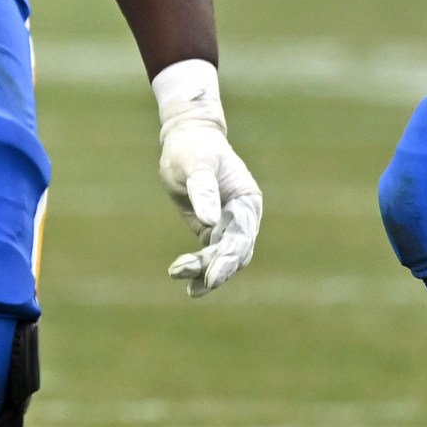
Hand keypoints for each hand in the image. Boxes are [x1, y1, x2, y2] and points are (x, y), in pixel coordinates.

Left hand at [153, 59, 263, 296]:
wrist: (187, 140)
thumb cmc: (193, 149)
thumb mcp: (195, 164)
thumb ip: (203, 189)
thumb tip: (209, 221)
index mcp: (247, 200)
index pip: (242, 236)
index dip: (228, 257)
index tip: (212, 274)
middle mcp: (242, 216)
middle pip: (237, 252)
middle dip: (218, 270)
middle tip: (198, 285)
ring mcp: (228, 224)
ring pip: (223, 258)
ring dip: (205, 271)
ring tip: (179, 274)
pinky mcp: (211, 229)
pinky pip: (210, 254)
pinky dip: (199, 267)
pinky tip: (185, 280)